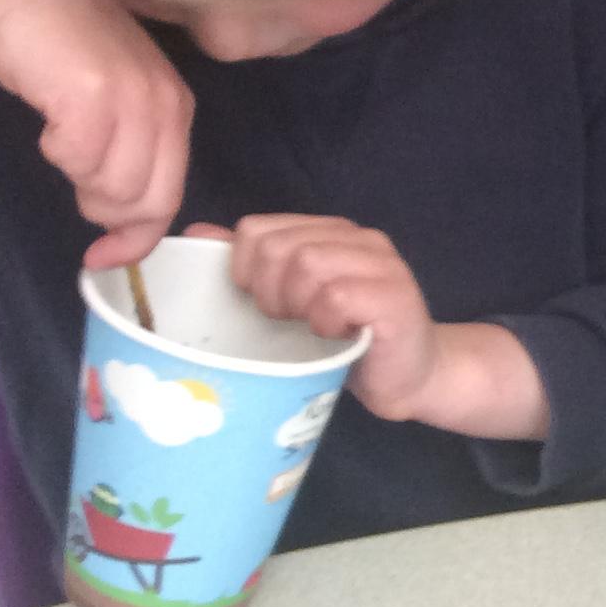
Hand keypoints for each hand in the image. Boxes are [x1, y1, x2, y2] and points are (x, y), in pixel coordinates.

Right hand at [0, 0, 192, 268]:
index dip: (137, 237)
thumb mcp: (111, 95)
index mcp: (176, 103)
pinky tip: (48, 118)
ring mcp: (134, 96)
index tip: (102, 258)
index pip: (171, 194)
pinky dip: (56, 152)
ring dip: (78, 178)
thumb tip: (122, 227)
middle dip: (105, 211)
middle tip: (72, 177)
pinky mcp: (94, 95)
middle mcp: (165, 100)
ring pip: (114, 190)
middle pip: (147, 201)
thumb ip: (129, 149)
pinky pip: (79, 162)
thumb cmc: (53, 45)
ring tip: (60, 134)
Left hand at [189, 218, 548, 439]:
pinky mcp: (395, 296)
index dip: (245, 271)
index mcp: (328, 231)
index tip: (263, 303)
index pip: (257, 229)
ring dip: (298, 307)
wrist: (410, 377)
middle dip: (269, 293)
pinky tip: (337, 336)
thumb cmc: (345, 341)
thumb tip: (196, 234)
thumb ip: (251, 263)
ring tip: (314, 328)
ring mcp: (380, 264)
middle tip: (289, 321)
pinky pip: (337, 297)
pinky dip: (326, 322)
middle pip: (278, 247)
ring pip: (306, 266)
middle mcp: (356, 237)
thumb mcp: (291, 301)